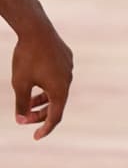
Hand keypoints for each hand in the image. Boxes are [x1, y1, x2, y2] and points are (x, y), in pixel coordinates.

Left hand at [11, 6, 71, 139]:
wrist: (36, 30)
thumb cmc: (27, 58)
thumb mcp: (20, 84)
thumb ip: (21, 104)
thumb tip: (21, 119)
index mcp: (60, 89)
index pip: (55, 116)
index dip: (45, 128)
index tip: (35, 137)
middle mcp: (68, 79)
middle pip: (57, 103)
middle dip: (40, 113)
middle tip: (23, 118)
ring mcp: (69, 68)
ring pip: (57, 89)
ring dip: (43, 98)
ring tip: (28, 100)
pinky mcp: (66, 58)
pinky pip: (58, 76)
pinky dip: (47, 84)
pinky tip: (37, 79)